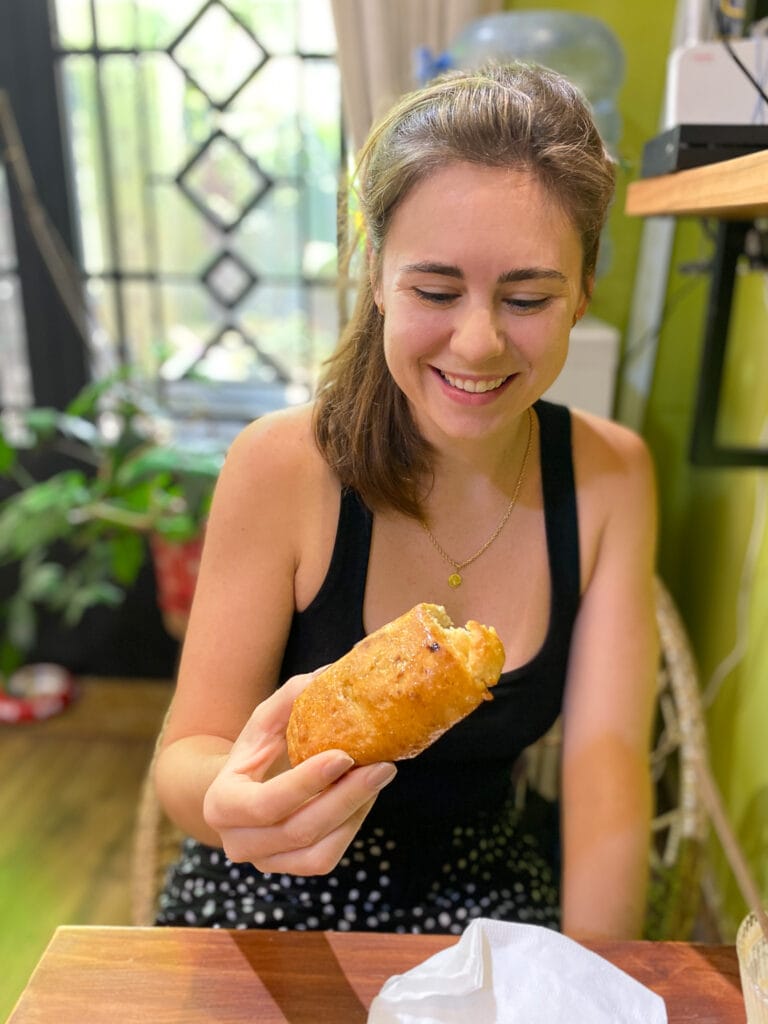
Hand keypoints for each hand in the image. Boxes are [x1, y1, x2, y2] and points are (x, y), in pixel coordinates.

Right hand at [202, 672, 396, 874]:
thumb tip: (328, 676)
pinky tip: (365, 797)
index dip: (307, 783)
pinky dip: (351, 829)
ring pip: (318, 852)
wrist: (241, 790)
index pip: (266, 803)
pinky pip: (326, 859)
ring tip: (379, 777)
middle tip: (382, 765)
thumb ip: (290, 698)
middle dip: (346, 797)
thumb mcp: (264, 720)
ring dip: (355, 814)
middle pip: (299, 829)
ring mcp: (264, 862)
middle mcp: (238, 842)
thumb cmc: (255, 750)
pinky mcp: (290, 869)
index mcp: (221, 804)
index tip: (345, 755)